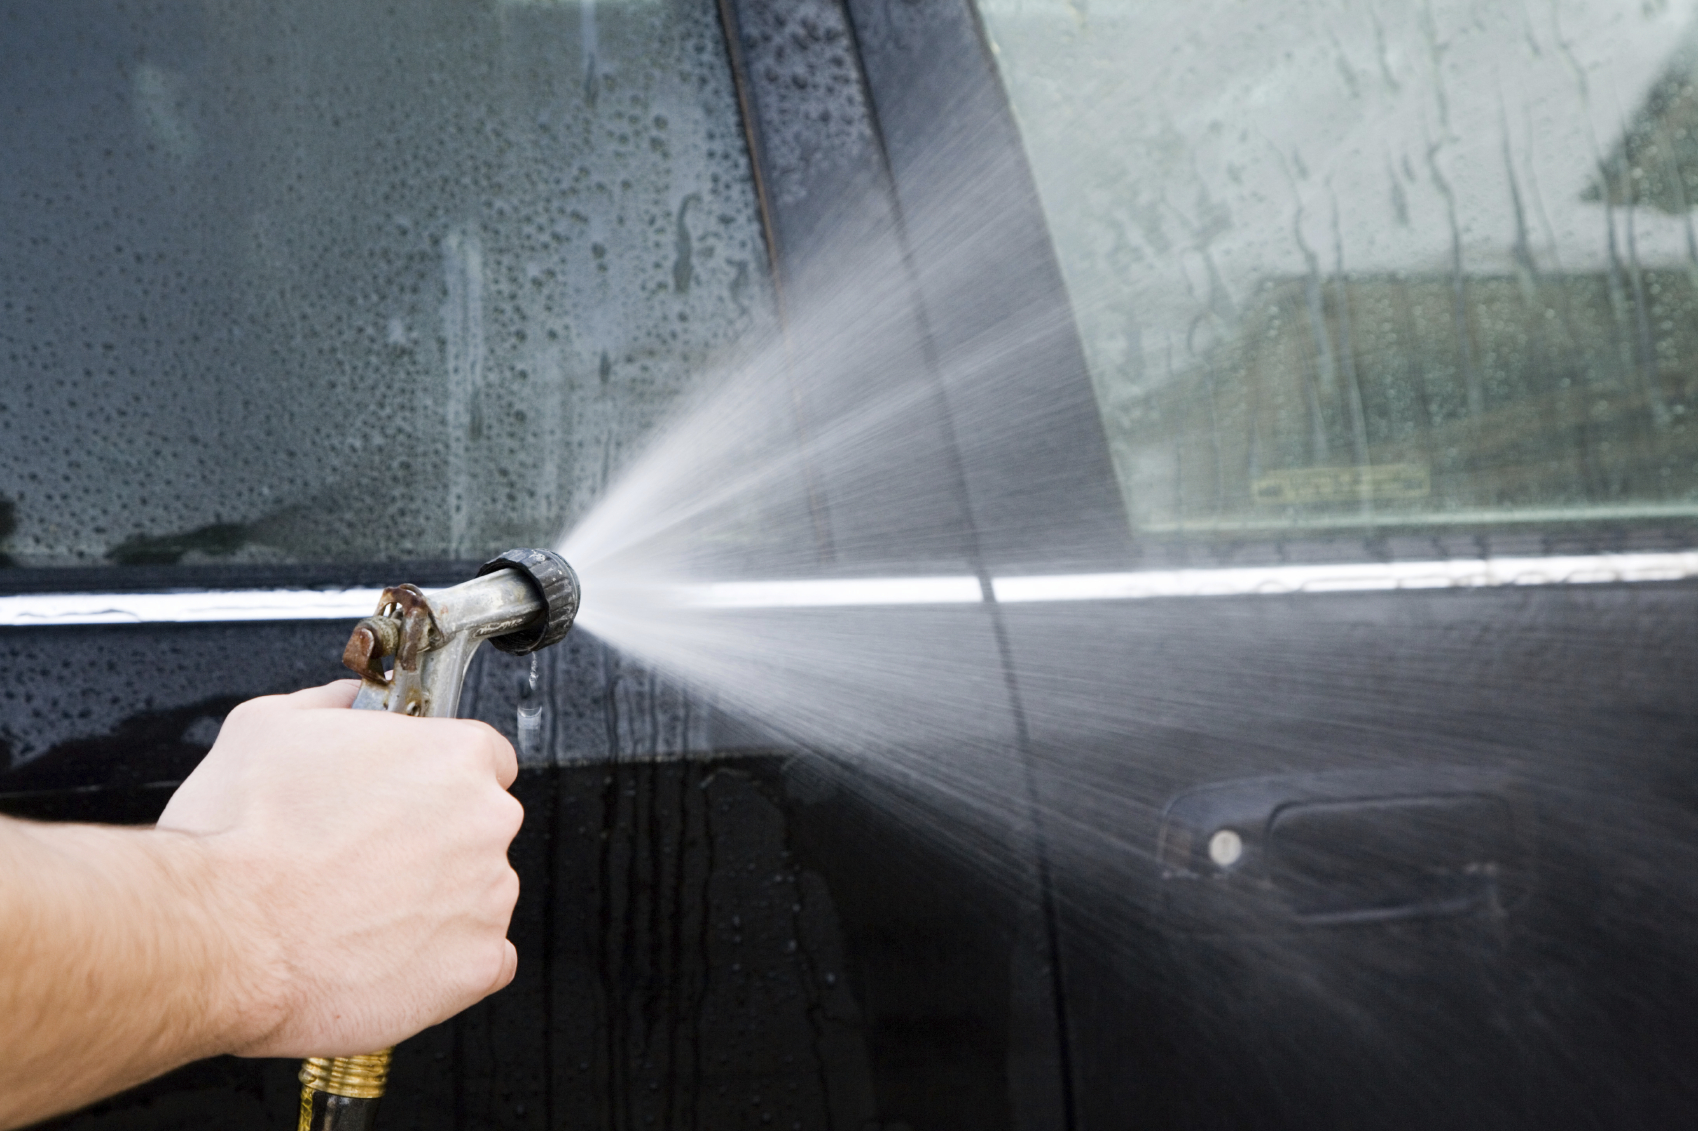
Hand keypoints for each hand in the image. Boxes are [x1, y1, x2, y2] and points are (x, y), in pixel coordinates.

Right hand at [156, 680, 523, 1057]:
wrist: (217, 936)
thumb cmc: (238, 837)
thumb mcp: (268, 725)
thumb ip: (331, 703)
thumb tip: (348, 700)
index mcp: (455, 756)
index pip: (482, 758)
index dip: (436, 780)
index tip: (406, 800)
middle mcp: (487, 822)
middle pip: (479, 827)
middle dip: (432, 843)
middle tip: (364, 861)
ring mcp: (488, 897)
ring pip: (477, 895)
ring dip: (434, 904)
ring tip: (358, 913)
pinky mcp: (476, 967)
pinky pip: (481, 963)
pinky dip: (443, 964)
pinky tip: (387, 957)